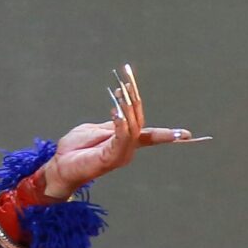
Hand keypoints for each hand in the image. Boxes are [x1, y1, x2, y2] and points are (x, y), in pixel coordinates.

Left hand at [37, 63, 198, 198]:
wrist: (59, 167)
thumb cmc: (74, 149)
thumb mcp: (95, 129)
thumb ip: (112, 123)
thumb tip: (123, 110)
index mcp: (125, 143)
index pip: (150, 135)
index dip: (168, 133)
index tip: (188, 134)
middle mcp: (126, 150)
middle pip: (140, 123)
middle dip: (135, 100)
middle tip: (125, 80)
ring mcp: (119, 156)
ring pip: (133, 129)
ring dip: (128, 108)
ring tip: (119, 91)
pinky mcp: (108, 159)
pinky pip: (120, 138)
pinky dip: (121, 123)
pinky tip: (117, 111)